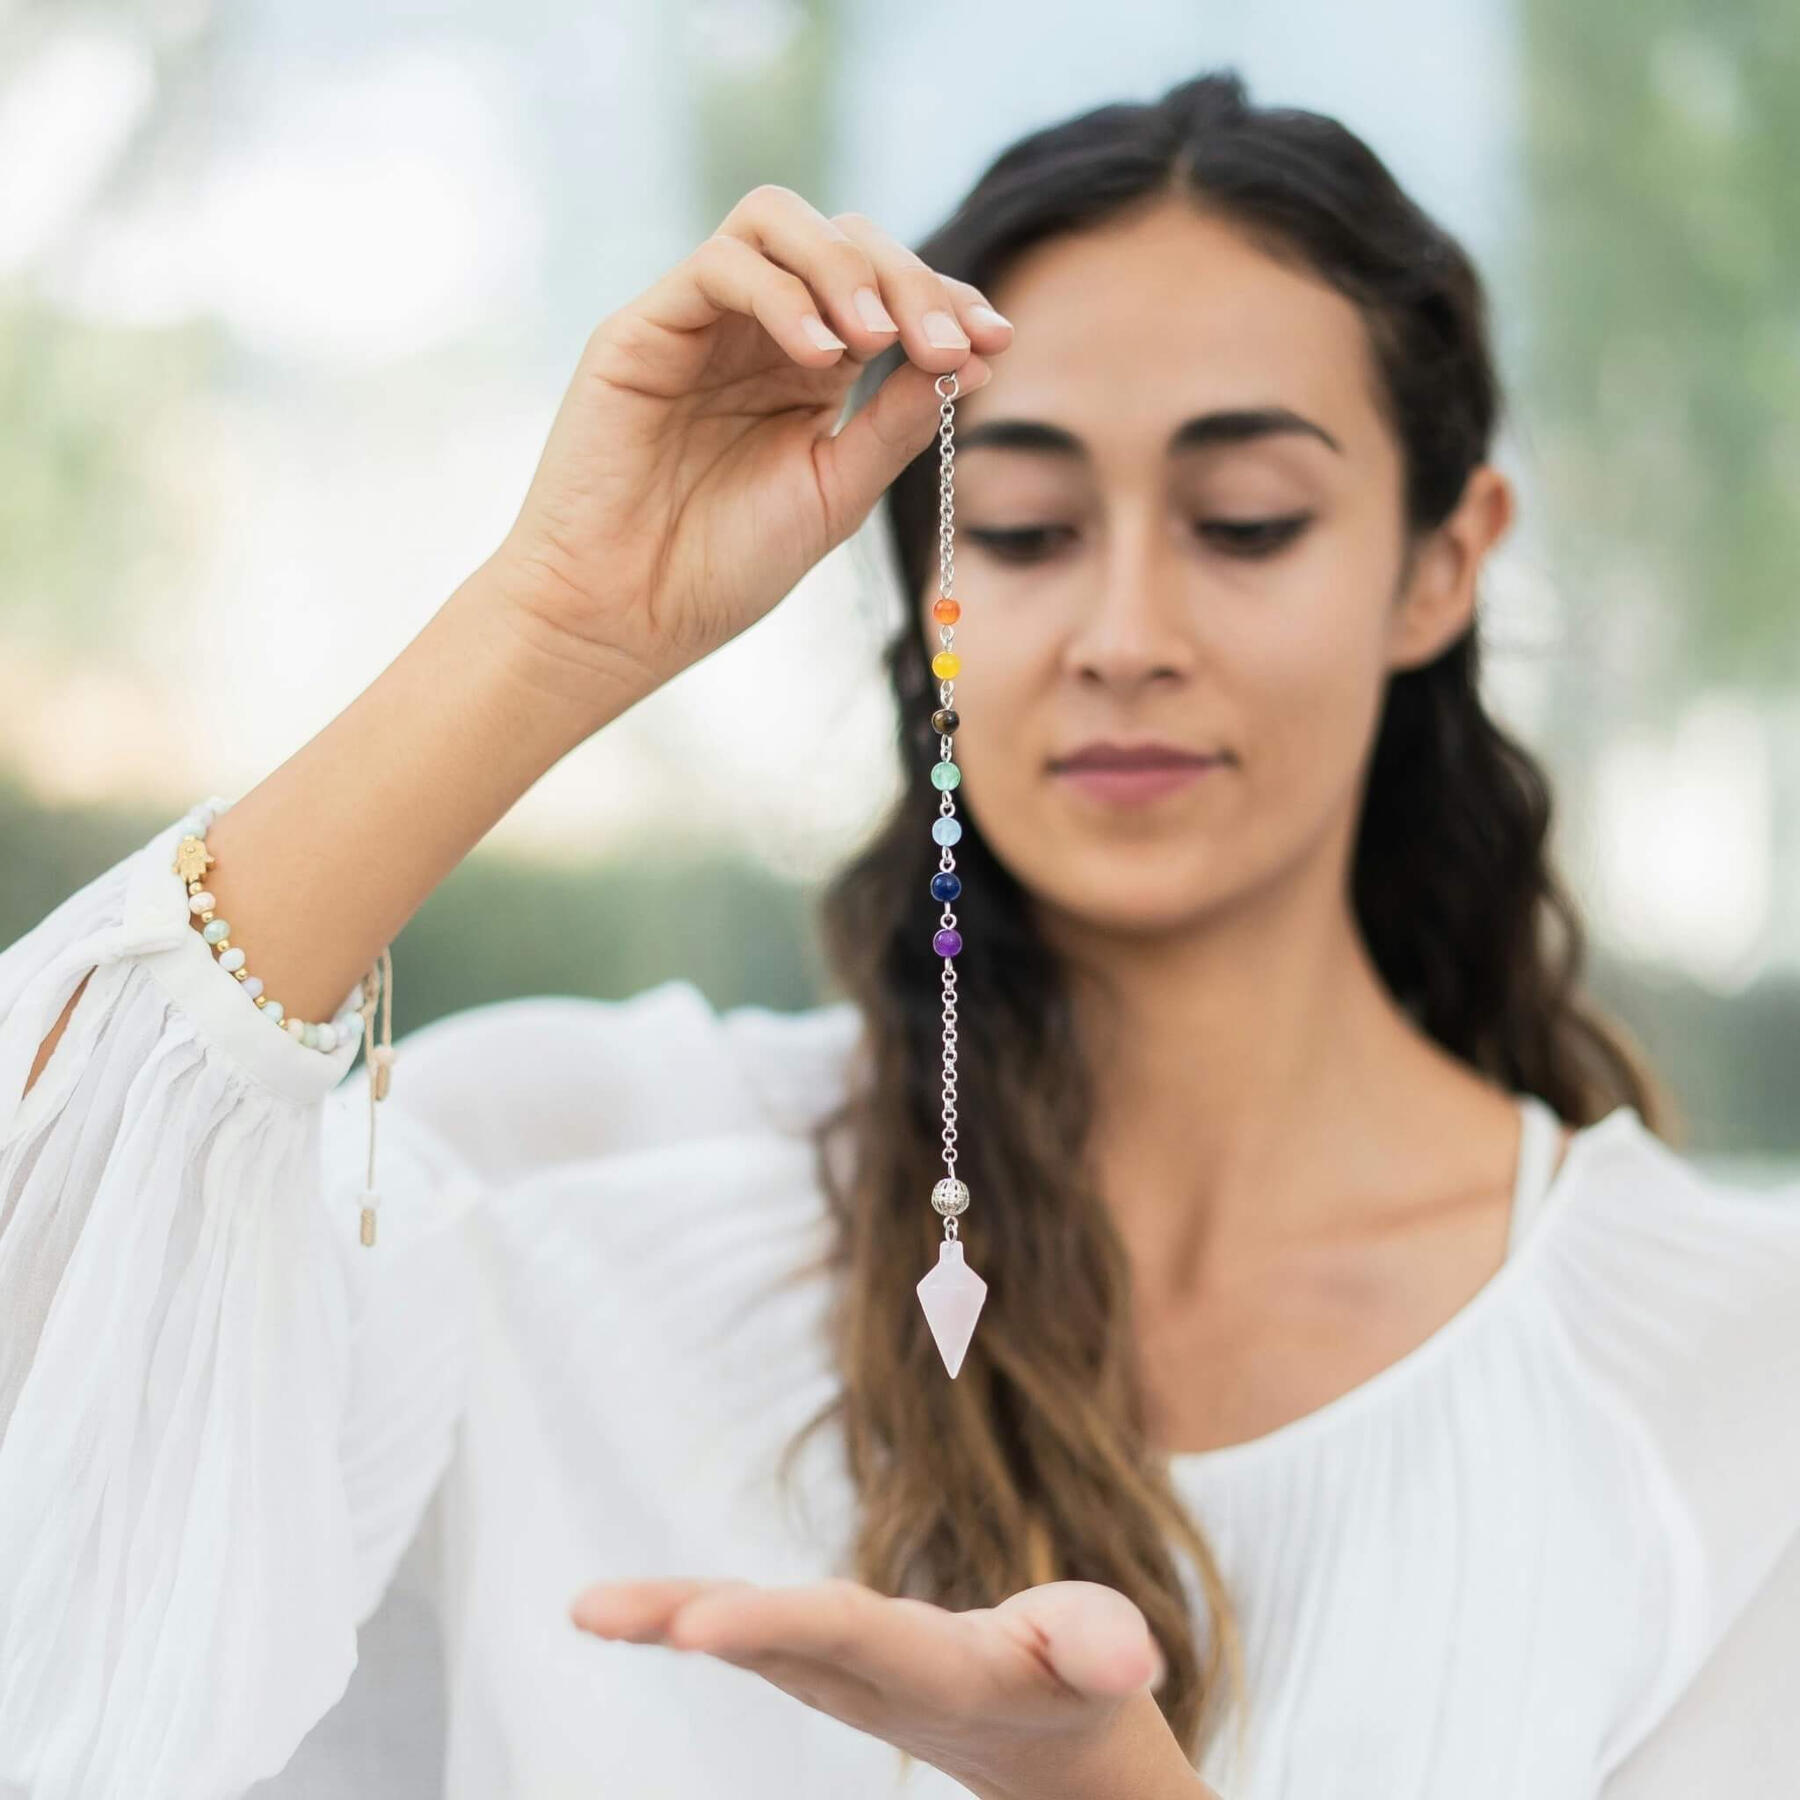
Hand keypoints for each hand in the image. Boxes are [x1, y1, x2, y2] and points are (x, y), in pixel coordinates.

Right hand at [487, 182, 1013, 723]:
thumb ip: (895, 421)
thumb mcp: (836, 491)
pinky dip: (780, 294)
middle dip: (908, 278)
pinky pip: (718, 266)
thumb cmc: (722, 568)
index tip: (995, 339)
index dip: (944, 298)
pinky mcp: (642, 329)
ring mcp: (698, 322)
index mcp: (806, 370)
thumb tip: (979, 359)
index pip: (884, 290)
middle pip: (842, 238)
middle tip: (945, 341)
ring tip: (879, 339)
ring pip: (776, 221)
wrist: (624, 618)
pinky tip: (820, 356)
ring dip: (844, 266)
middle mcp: (755, 331)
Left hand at [569, 1573, 1209, 1799]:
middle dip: (692, 1621)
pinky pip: (751, 1631)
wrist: (1055, 1756)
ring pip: (750, 1640)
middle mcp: (874, 1680)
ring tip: (586, 1609)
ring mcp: (845, 1676)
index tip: (696, 1627)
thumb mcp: (1104, 1660)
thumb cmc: (1078, 1687)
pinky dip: (687, 1614)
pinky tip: (622, 1613)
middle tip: (597, 1611)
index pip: (846, 1637)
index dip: (773, 1622)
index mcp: (940, 1674)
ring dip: (668, 1617)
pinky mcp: (831, 1661)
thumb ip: (1104, 1650)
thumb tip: (1129, 1660)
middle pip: (774, 1641)